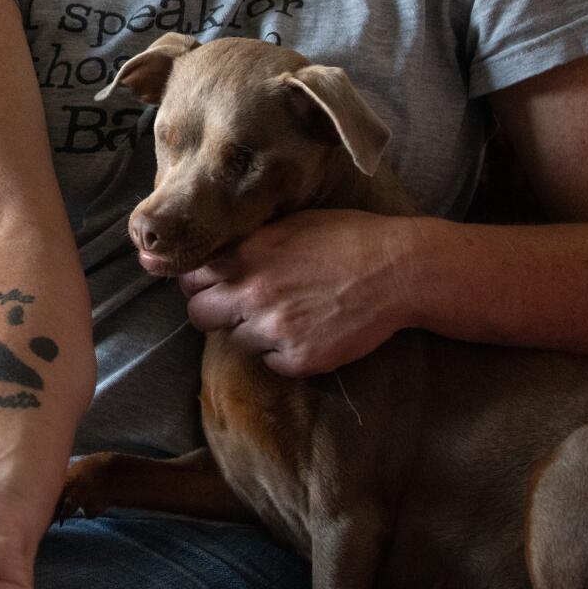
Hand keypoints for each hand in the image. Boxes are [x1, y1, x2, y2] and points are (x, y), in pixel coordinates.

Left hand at [178, 208, 414, 375]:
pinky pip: (270, 363)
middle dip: (214, 311)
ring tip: (288, 314)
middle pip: (199, 315)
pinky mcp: (298, 359)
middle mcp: (252, 292)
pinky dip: (283, 352)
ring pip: (235, 341)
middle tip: (240, 306)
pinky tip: (308, 330)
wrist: (397, 269)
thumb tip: (215, 256)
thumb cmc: (347, 238)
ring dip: (253, 331)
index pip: (190, 278)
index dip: (201, 282)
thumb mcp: (289, 225)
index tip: (215, 283)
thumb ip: (248, 242)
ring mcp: (274, 328)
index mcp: (246, 254)